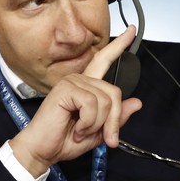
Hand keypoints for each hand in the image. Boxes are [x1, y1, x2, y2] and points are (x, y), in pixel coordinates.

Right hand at [9, 25, 142, 176]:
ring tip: (81, 131)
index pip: (105, 60)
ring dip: (97, 124)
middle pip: (114, 92)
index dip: (120, 45)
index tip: (132, 30)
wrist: (42, 150)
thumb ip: (116, 117)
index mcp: (87, 86)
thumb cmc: (64, 140)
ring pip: (105, 101)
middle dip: (113, 120)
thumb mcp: (98, 132)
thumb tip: (137, 103)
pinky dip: (88, 122)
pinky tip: (76, 127)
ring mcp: (72, 81)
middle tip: (104, 138)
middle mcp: (80, 79)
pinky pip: (92, 104)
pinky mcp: (66, 88)